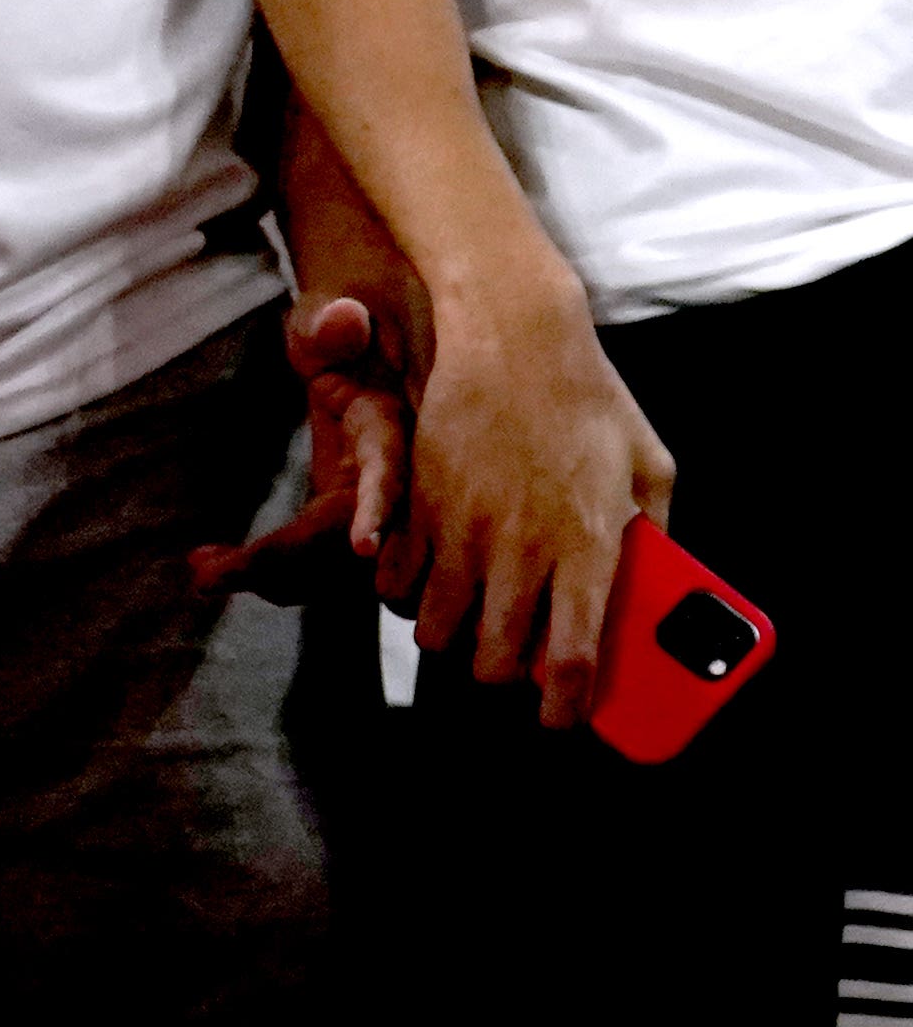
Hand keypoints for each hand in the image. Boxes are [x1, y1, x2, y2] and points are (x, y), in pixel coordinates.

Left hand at [193, 293, 414, 605]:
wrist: (351, 341)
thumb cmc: (336, 322)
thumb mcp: (327, 314)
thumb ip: (329, 324)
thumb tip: (343, 318)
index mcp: (388, 428)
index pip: (391, 473)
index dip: (379, 509)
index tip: (362, 548)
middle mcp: (385, 479)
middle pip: (348, 540)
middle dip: (288, 565)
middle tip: (208, 576)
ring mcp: (363, 505)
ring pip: (328, 566)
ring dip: (269, 577)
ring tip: (201, 571)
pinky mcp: (338, 518)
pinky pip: (310, 560)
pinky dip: (265, 570)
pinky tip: (208, 564)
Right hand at [401, 258, 670, 728]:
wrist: (510, 335)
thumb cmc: (589, 399)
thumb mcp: (651, 468)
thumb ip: (655, 537)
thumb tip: (650, 594)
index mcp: (590, 547)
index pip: (572, 660)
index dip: (561, 707)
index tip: (558, 718)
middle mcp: (522, 548)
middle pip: (495, 659)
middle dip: (501, 674)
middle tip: (512, 658)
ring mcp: (464, 527)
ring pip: (437, 627)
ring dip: (451, 636)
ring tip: (467, 618)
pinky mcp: (421, 502)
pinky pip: (398, 579)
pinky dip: (408, 592)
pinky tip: (426, 578)